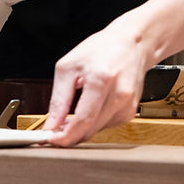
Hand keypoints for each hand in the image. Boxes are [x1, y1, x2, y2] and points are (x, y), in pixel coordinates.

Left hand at [44, 17, 155, 146]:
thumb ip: (59, 99)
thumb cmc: (102, 49)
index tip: (51, 139)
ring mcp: (127, 105)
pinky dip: (94, 123)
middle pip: (90, 130)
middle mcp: (119, 95)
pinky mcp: (130, 111)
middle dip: (70, 135)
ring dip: (82, 129)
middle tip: (55, 130)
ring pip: (97, 131)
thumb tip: (51, 124)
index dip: (65, 136)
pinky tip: (90, 109)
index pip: (83, 120)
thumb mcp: (69, 67)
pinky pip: (106, 126)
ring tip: (72, 115)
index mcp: (101, 80)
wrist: (132, 43)